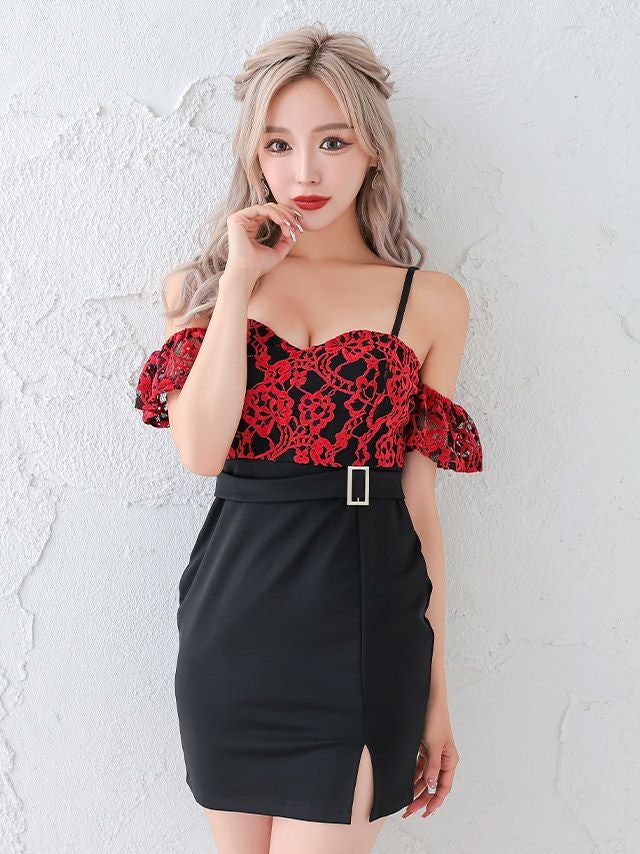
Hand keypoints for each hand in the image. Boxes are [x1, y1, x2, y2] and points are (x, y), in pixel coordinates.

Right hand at [224, 202, 303, 286]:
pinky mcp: (236, 219)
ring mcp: (240, 219)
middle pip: (270, 208)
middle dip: (286, 214)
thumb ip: (286, 240)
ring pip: (266, 207)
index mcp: (252, 228)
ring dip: (282, 214)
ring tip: (290, 225)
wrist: (247, 272)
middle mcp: (245, 222)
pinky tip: (282, 222)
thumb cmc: (259, 266)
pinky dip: (274, 214)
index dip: (286, 217)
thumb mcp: (278, 252)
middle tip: (297, 223)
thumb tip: (294, 230)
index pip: (271, 215)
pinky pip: (260, 209)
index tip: (298, 226)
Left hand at [402, 704, 458, 818]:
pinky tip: (405, 785)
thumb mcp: (433, 744)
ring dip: (416, 790)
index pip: (444, 787)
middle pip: (433, 785)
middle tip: (409, 812)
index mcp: (449, 760)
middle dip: (422, 799)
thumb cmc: (434, 718)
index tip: (425, 812)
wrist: (427, 698)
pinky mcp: (424, 748)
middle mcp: (442, 759)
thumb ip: (432, 766)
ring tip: (405, 803)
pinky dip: (413, 777)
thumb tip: (432, 786)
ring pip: (425, 778)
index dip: (435, 801)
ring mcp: (433, 754)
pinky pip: (419, 768)